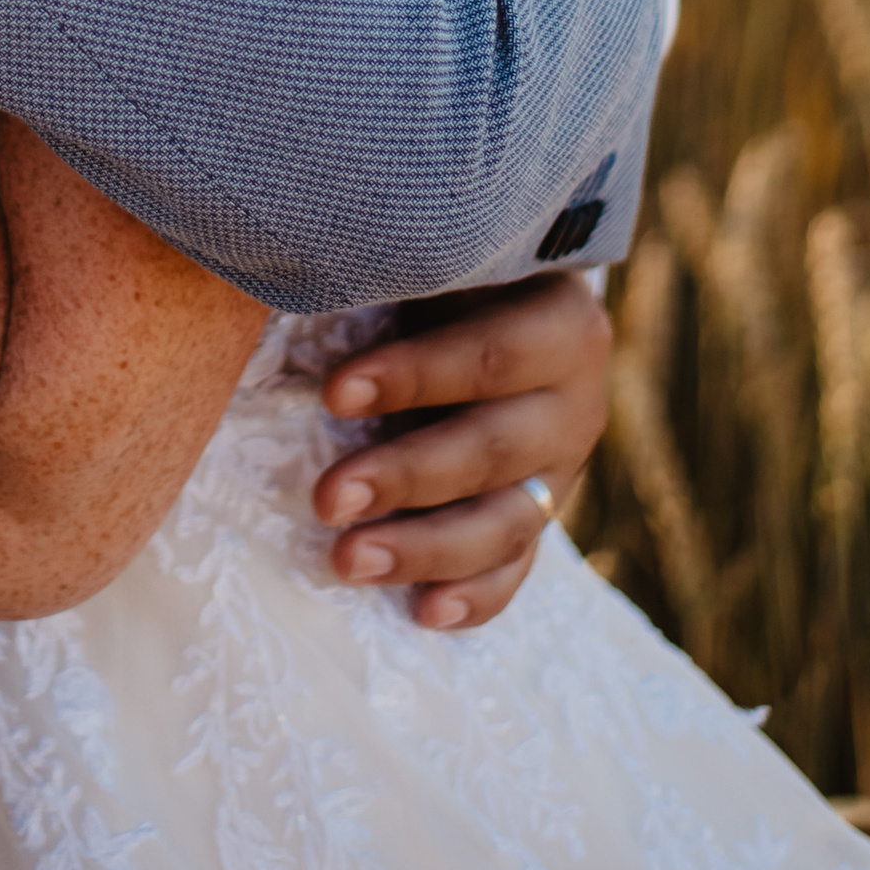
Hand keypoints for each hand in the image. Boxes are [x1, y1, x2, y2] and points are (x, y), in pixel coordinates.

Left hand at [310, 268, 608, 630]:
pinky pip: (516, 567)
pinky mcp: (544, 516)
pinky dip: (474, 596)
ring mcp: (564, 469)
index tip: (333, 393)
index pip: (488, 356)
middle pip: (491, 451)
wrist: (513, 301)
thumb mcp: (443, 256)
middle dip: (405, 479)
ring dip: (424, 549)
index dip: (415, 376)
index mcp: (558, 322)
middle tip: (326, 500)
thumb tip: (294, 275)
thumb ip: (401, 262)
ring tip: (348, 562)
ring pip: (504, 523)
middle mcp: (575, 401)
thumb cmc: (451, 269)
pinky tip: (424, 614)